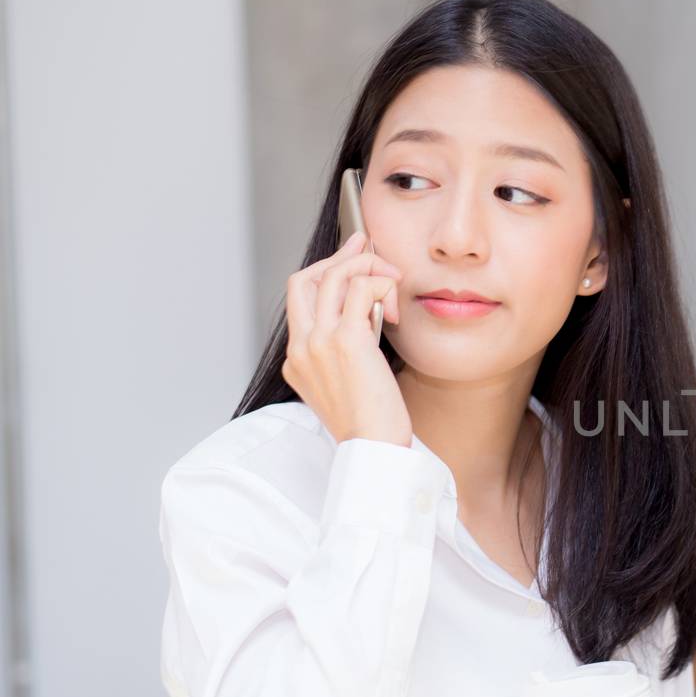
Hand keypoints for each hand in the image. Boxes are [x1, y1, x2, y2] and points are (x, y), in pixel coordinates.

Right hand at [281, 231, 410, 445]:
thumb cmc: (370, 424)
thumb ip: (346, 352)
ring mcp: (319, 342)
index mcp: (296, 359)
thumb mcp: (348, 385)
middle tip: (367, 246)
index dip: (326, 272)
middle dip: (339, 256)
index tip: (351, 259)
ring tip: (393, 279)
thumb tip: (367, 316)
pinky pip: (362, 288)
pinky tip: (396, 308)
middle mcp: (301, 347)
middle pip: (306, 278)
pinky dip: (382, 285)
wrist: (373, 450)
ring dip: (368, 266)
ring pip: (335, 275)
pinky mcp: (347, 341)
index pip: (300, 298)